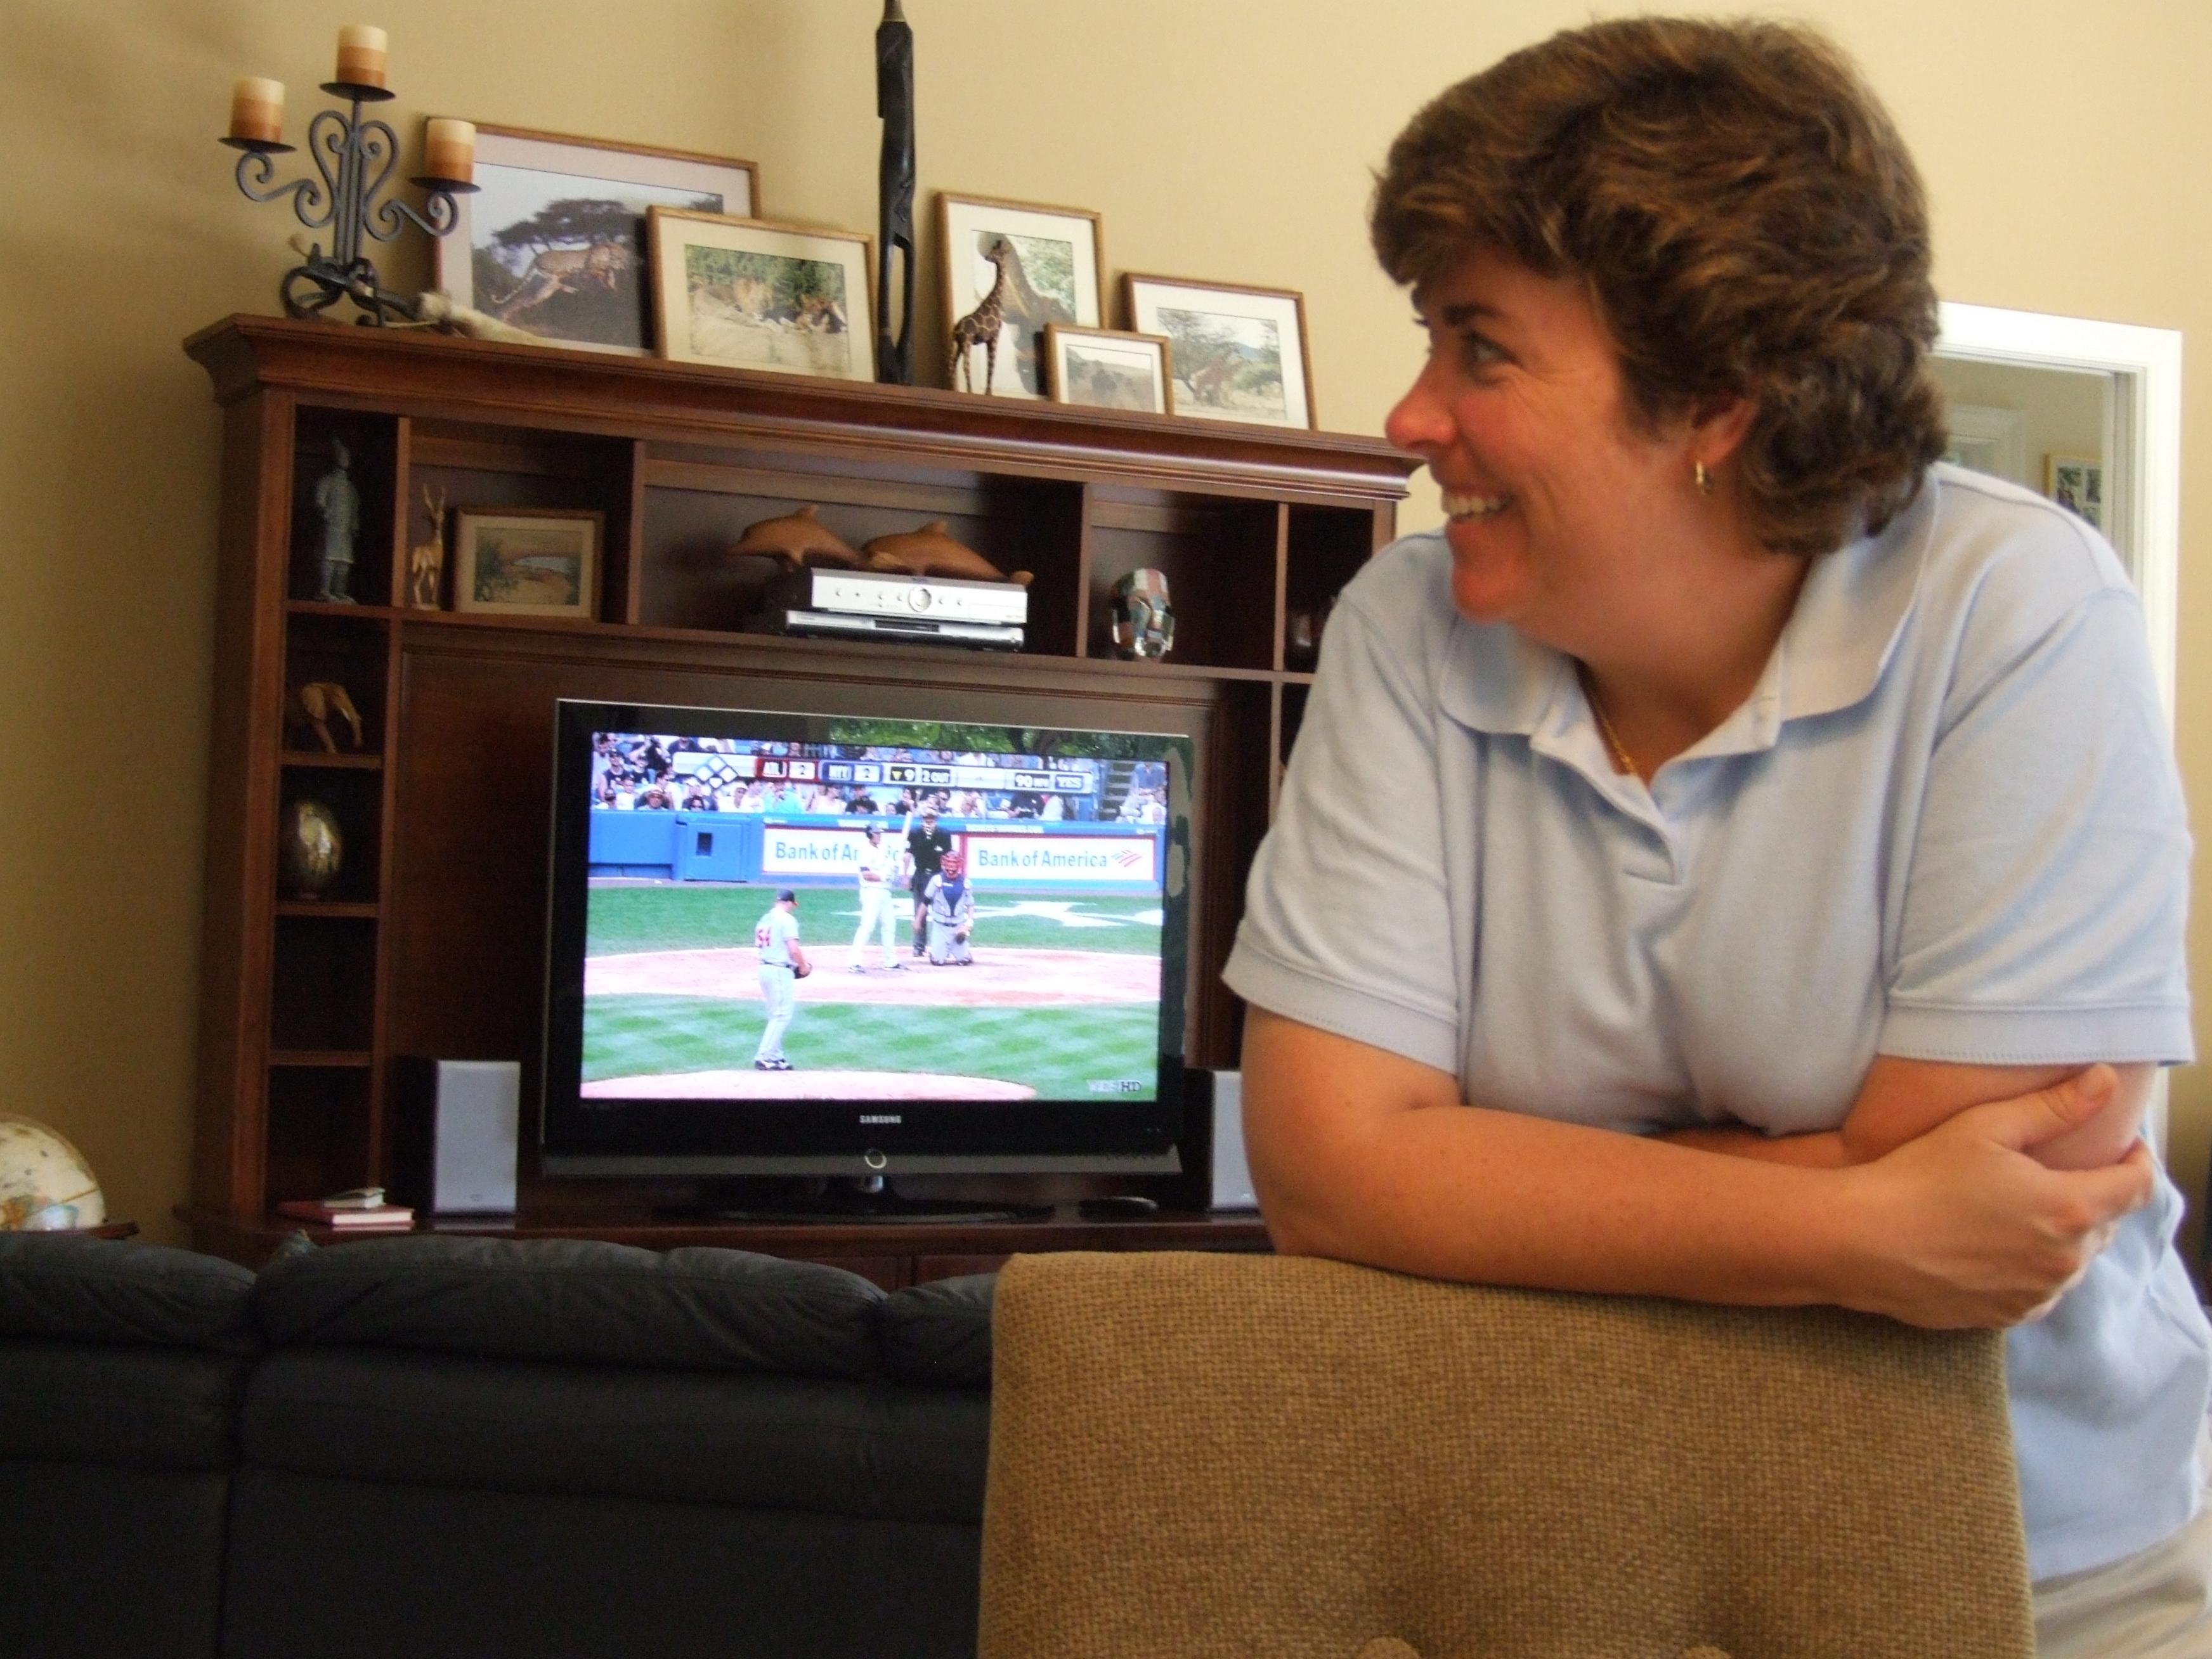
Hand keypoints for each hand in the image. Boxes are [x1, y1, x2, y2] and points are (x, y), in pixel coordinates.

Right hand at [1835, 1066, 2154, 1328]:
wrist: (1862, 1241)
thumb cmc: (1920, 1175)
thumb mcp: (1985, 1127)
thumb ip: (2055, 1107)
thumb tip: (2107, 1081)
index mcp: (2069, 1207)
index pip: (2138, 1185)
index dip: (2137, 1160)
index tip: (2122, 1145)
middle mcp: (2065, 1259)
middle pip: (2107, 1221)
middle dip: (2094, 1193)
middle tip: (2056, 1170)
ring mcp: (2038, 1293)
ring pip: (2074, 1258)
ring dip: (2063, 1233)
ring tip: (2020, 1208)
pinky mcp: (2008, 1316)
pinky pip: (2042, 1288)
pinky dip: (2034, 1265)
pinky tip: (1996, 1244)